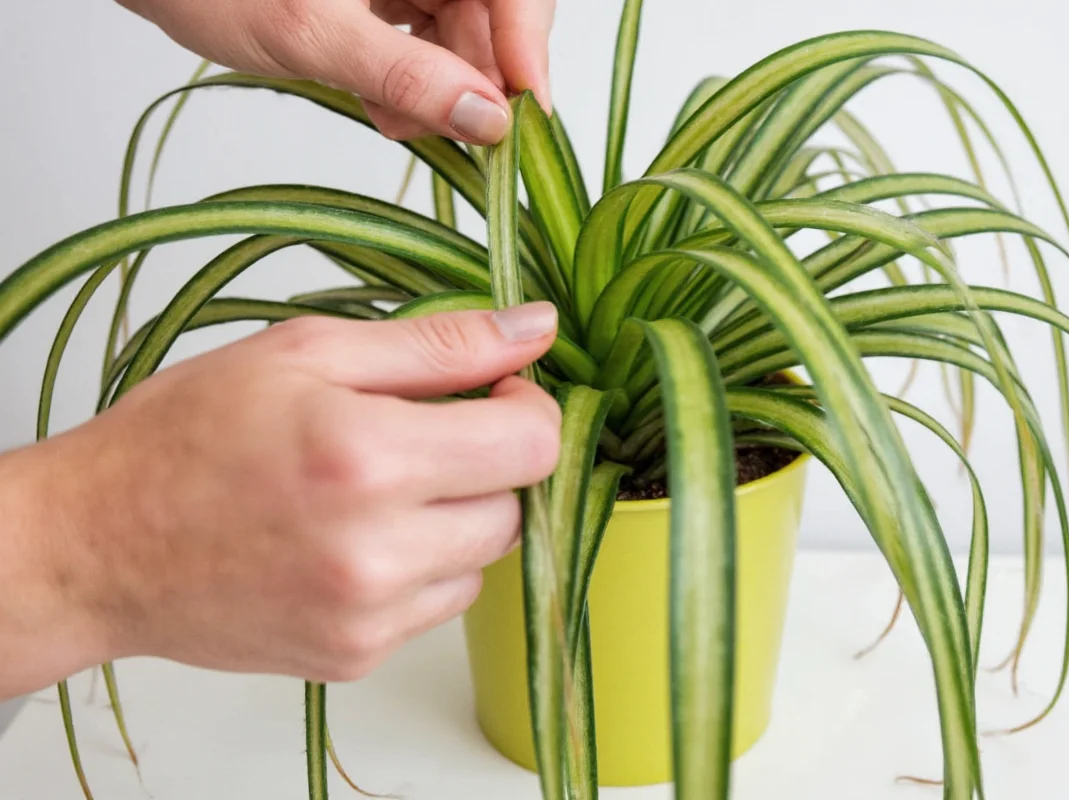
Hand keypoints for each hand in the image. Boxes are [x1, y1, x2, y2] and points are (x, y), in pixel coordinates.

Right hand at [0, 303, 560, 695]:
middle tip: (419, 437)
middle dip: (486, 463)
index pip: (532, 445)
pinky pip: (436, 606)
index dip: (526, 407)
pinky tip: (352, 540)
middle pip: (514, 507)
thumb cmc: (189, 435)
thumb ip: (438, 341)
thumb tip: (535, 326)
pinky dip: (417, 568)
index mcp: (368, 458)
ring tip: (374, 491)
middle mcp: (376, 552)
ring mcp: (367, 617)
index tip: (492, 393)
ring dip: (454, 518)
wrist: (100, 543)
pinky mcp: (355, 658)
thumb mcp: (309, 353)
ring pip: (482, 561)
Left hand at [117, 0, 555, 142]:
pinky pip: (431, 37)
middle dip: (475, 80)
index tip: (521, 117)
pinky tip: (382, 102)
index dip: (527, 49)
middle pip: (494, 15)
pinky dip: (416, 79)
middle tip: (444, 134)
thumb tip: (485, 121)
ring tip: (394, 119)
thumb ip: (405, 76)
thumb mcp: (311, 34)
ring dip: (443, 89)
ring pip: (466, 33)